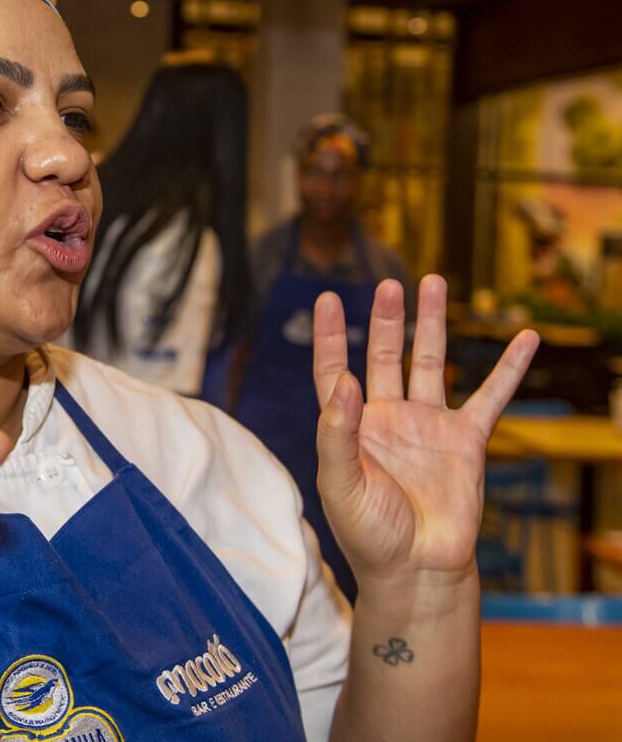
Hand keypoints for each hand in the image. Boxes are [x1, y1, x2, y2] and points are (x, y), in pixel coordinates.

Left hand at [312, 275, 538, 586]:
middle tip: (390, 284)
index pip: (334, 371)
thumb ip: (336, 433)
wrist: (418, 570)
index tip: (326, 298)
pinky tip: (525, 338)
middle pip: (384, 356)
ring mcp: (428, 426)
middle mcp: (388, 418)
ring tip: (432, 282)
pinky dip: (508, 368)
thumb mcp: (340, 484)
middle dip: (387, 320)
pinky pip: (491, 397)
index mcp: (351, 427)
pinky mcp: (466, 441)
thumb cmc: (369, 533)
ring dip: (431, 325)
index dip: (329, 336)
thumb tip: (343, 380)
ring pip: (431, 363)